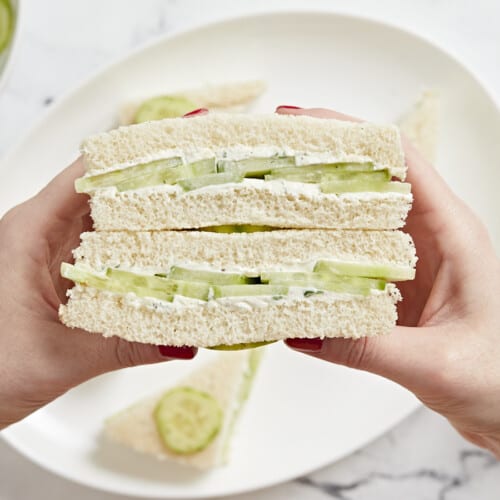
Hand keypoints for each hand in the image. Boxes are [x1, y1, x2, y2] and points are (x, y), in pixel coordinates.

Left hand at [0, 159, 196, 429]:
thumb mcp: (62, 357)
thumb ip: (128, 347)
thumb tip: (184, 341)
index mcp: (30, 232)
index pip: (89, 174)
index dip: (134, 160)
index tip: (177, 156)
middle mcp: (42, 232)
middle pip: (106, 193)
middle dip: (153, 189)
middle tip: (200, 190)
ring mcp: (55, 251)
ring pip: (110, 221)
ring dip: (149, 220)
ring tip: (194, 219)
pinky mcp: (65, 272)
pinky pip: (108, 249)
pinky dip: (138, 249)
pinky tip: (167, 257)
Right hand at [279, 106, 499, 457]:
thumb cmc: (498, 380)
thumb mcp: (436, 363)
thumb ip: (369, 348)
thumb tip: (301, 330)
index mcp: (451, 231)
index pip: (399, 158)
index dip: (349, 133)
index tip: (302, 123)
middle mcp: (425, 235)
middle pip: (367, 178)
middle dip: (318, 161)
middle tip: (267, 154)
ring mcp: (403, 259)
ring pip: (352, 215)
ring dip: (311, 204)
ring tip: (265, 197)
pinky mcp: (388, 284)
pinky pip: (345, 254)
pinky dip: (314, 247)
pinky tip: (285, 254)